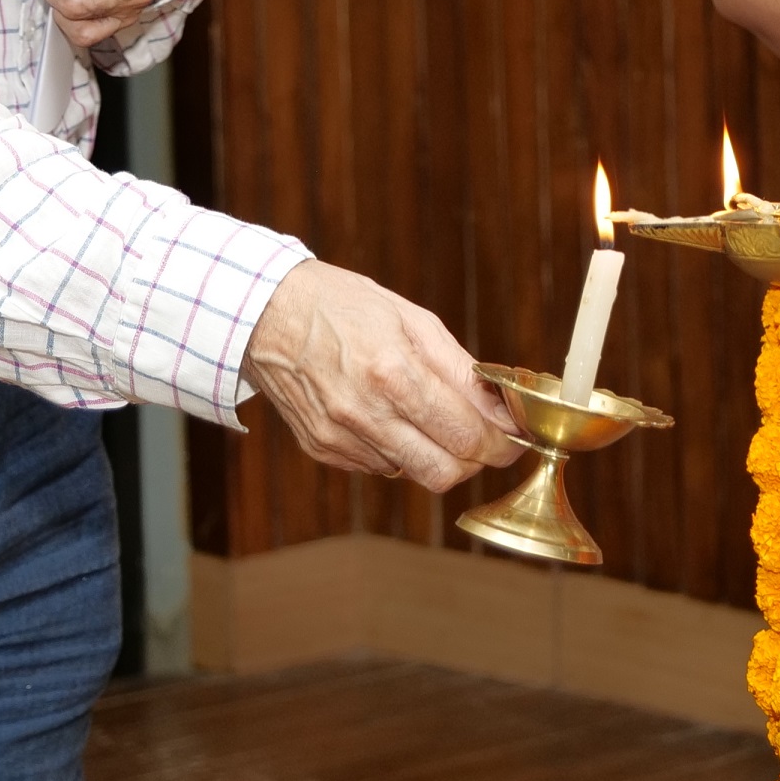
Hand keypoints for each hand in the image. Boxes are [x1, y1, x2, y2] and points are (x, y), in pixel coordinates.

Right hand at [240, 262, 523, 487]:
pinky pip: (379, 467)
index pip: (467, 436)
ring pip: (413, 474)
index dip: (502, 445)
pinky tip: (391, 417)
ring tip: (433, 419)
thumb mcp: (414, 321)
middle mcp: (364, 412)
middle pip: (443, 472)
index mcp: (393, 373)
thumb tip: (502, 412)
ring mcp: (339, 436)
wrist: (266, 313)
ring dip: (436, 454)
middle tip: (483, 439)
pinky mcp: (322, 449)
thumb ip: (462, 372)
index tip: (513, 439)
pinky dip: (398, 451)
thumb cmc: (345, 307)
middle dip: (474, 460)